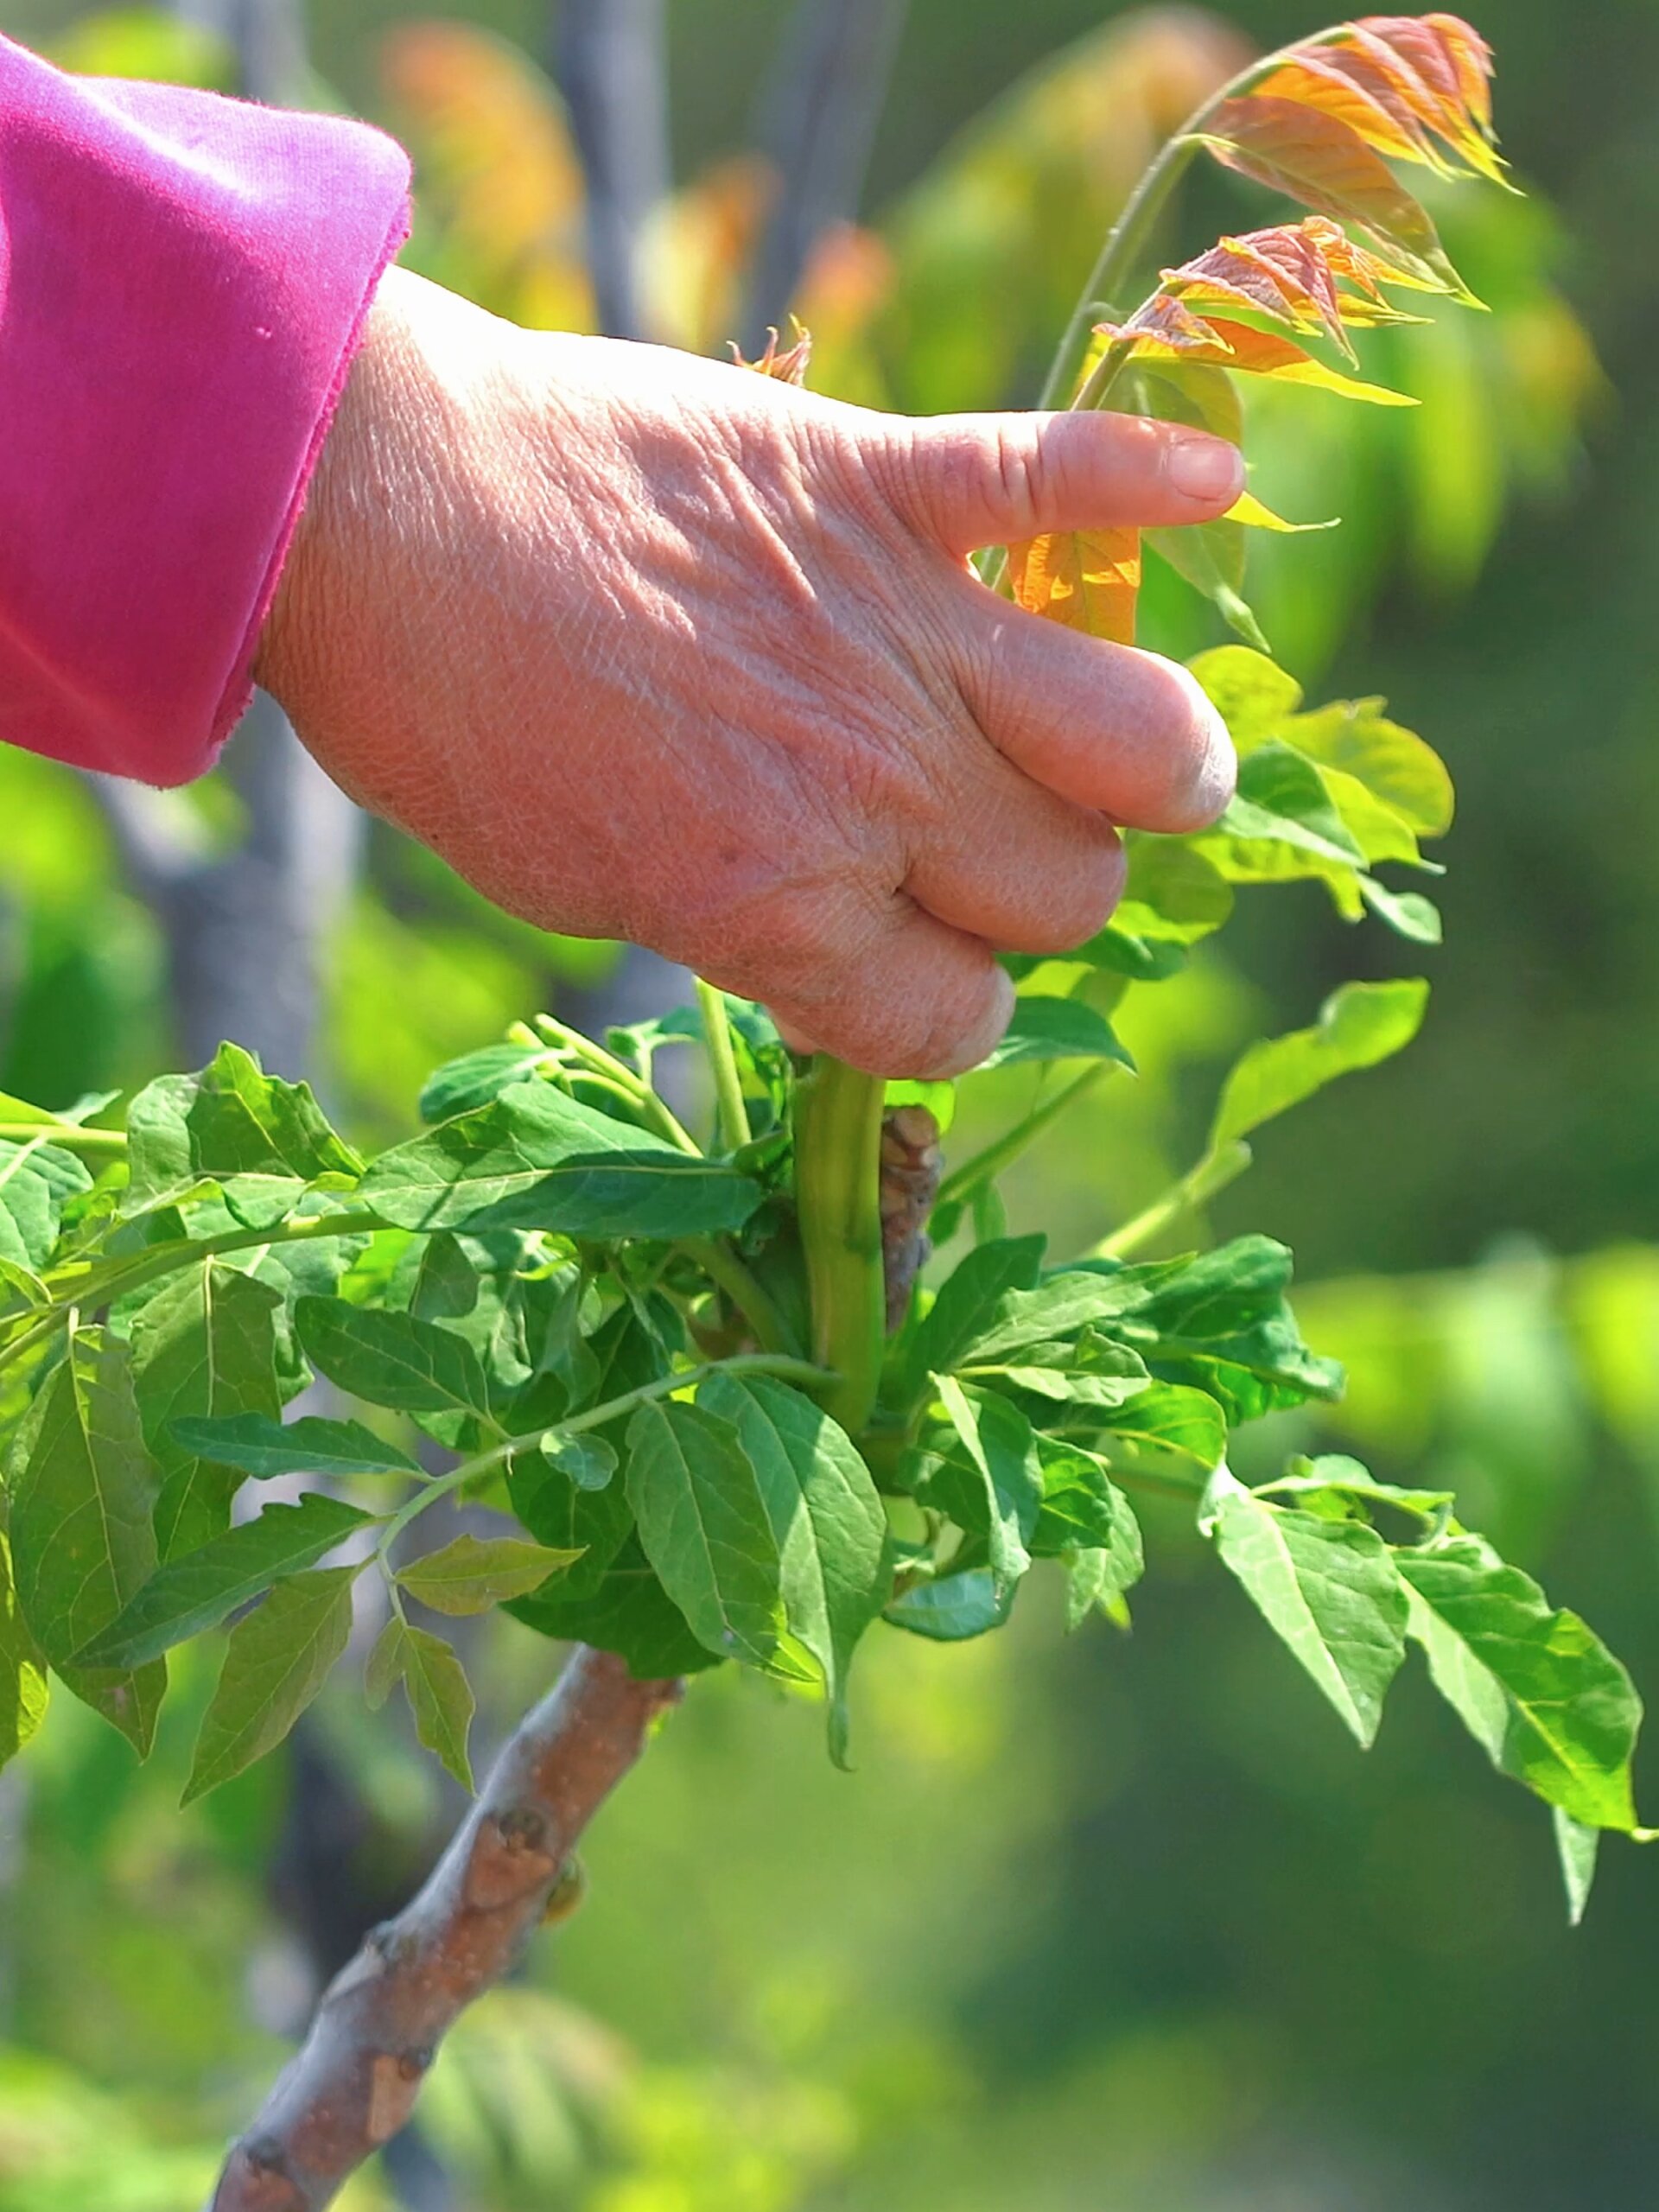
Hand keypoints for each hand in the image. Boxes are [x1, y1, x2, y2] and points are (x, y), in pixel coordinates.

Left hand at [257, 267, 1240, 1078]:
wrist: (369, 508)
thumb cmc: (449, 718)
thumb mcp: (579, 887)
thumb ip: (740, 933)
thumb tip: (846, 956)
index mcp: (778, 908)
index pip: (957, 1019)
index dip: (942, 1005)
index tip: (909, 969)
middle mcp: (869, 789)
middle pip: (1071, 893)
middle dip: (1037, 894)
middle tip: (978, 852)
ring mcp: (894, 632)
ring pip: (1139, 739)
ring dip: (1158, 765)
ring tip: (1136, 758)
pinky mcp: (880, 484)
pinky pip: (1060, 473)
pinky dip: (1148, 473)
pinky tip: (1209, 485)